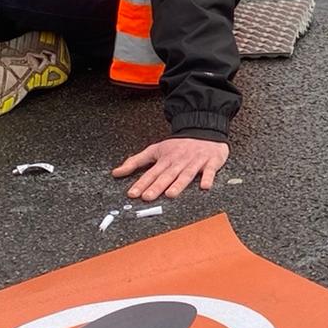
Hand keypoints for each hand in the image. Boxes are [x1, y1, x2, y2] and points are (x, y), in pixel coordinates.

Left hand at [112, 137, 229, 199]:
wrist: (204, 129)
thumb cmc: (179, 144)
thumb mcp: (155, 149)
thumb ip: (135, 161)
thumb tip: (116, 173)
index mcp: (165, 159)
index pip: (151, 173)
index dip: (141, 183)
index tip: (132, 193)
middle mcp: (178, 161)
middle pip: (167, 175)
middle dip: (157, 186)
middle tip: (148, 197)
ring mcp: (195, 162)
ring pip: (185, 174)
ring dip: (178, 184)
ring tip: (171, 194)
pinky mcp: (210, 162)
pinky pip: (209, 171)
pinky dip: (207, 178)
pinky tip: (204, 187)